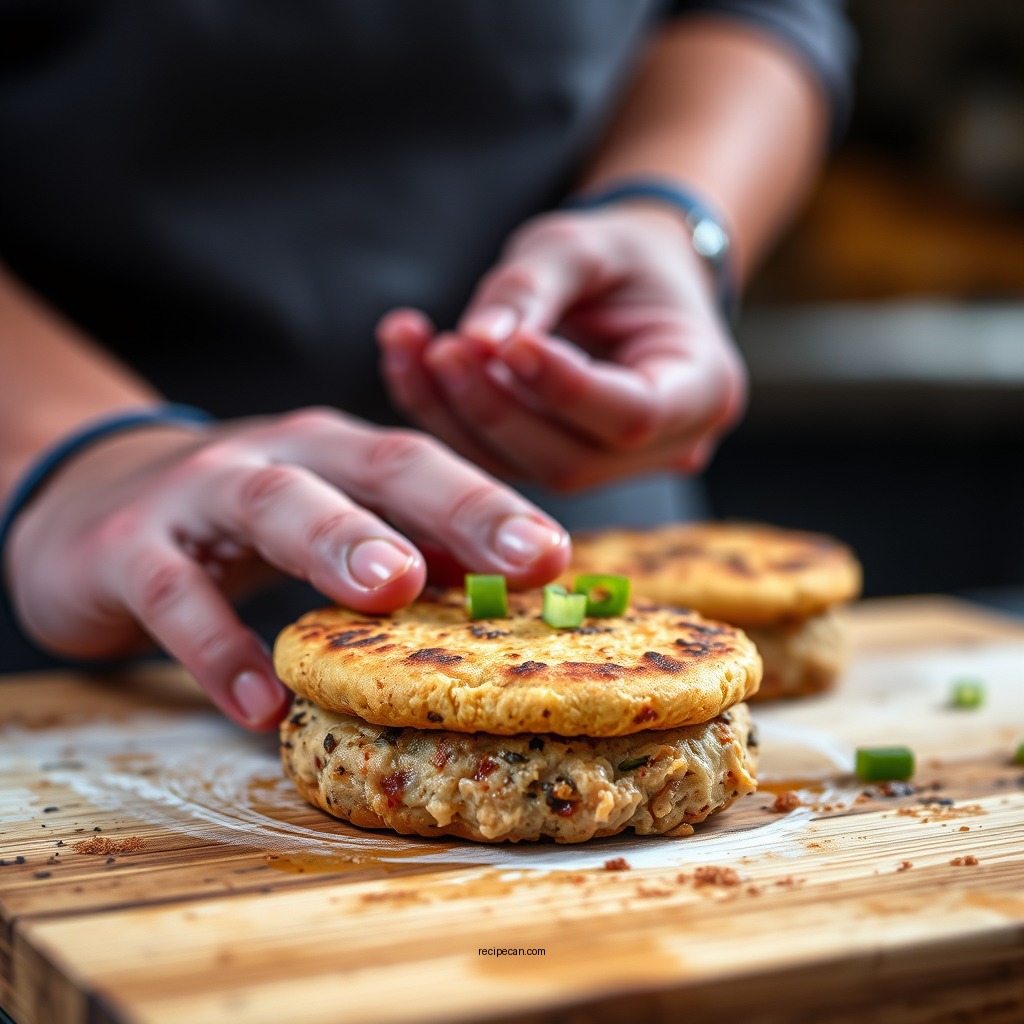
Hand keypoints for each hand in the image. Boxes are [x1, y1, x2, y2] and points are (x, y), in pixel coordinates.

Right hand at [3, 409, 568, 728]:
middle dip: (455, 506)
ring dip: (338, 539)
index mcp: (338, 450)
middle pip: (374, 465)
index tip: (558, 556)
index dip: (493, 504)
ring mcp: (198, 494)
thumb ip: (399, 541)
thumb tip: (499, 586)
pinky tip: (258, 705)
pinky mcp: (128, 549)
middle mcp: (279, 454)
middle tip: (523, 559)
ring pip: (274, 501)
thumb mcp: (322, 515)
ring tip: (396, 589)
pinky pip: (174, 596)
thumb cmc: (235, 520)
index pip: (426, 464)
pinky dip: (216, 650)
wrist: (89, 506)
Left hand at [377, 204, 746, 490]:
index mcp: (704, 390)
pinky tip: (412, 362)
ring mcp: (612, 468)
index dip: (563, 387)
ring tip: (416, 347)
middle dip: (496, 408)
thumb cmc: (620, 258)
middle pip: (572, 459)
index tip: (506, 339)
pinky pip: (496, 460)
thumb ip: (532, 286)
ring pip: (525, 470)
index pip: (633, 414)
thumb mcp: (584, 245)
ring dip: (459, 414)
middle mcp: (667, 447)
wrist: (630, 283)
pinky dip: (447, 417)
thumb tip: (477, 340)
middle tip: (443, 348)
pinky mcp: (559, 467)